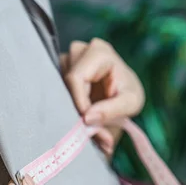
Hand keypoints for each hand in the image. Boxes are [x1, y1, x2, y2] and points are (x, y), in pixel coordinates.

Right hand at [61, 38, 144, 156]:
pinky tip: (80, 120)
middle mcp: (79, 51)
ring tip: (89, 126)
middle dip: (75, 110)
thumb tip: (87, 118)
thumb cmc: (129, 94)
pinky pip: (54, 94)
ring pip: (57, 90)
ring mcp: (66, 61)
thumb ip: (112, 110)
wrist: (123, 95)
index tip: (87, 123)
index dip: (79, 102)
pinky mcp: (58, 73)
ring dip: (71, 111)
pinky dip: (66, 110)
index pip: (77, 78)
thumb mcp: (131, 103)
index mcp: (99, 52)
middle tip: (88, 132)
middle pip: (65, 84)